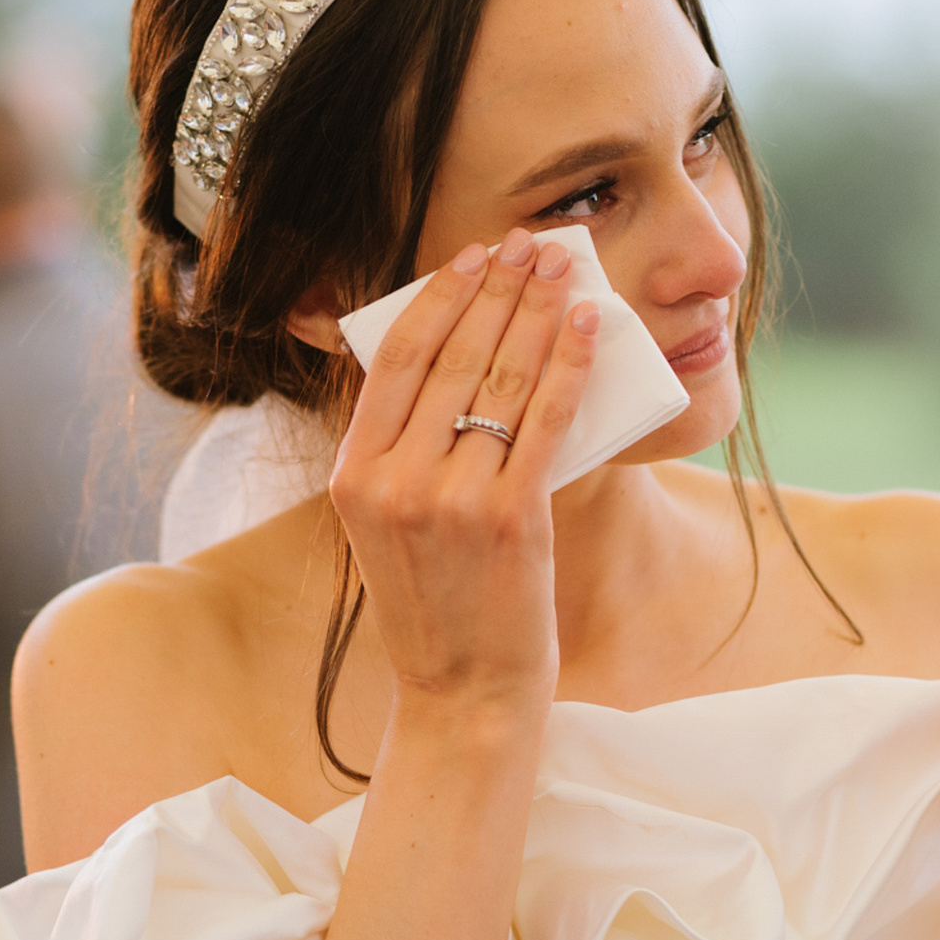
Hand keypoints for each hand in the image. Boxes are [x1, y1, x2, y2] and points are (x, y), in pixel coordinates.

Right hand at [328, 229, 598, 715]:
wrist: (462, 694)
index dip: (439, 299)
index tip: (472, 258)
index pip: (395, 362)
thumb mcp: (390, 526)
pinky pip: (544, 421)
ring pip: (498, 380)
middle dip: (497, 290)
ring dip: (535, 312)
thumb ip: (405, 454)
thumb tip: (463, 358)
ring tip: (560, 270)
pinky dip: (569, 365)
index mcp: (353, 477)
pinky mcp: (511, 518)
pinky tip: (586, 326)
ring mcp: (451, 500)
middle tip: (528, 245)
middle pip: (451, 358)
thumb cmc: (437, 608)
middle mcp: (394, 482)